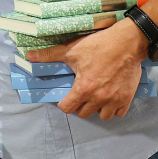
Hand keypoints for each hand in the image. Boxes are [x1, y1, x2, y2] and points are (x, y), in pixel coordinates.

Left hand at [25, 19, 149, 119]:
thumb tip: (30, 56)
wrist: (127, 42)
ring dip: (97, 109)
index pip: (67, 109)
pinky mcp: (127, 97)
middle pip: (83, 113)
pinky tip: (110, 97)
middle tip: (81, 94)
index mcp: (84, 88)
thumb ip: (50, 55)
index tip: (66, 97)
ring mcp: (114, 99)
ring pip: (102, 116)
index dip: (64, 103)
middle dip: (80, 105)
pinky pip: (118, 113)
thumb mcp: (72, 50)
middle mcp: (99, 98)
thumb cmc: (99, 45)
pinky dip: (114, 108)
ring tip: (95, 97)